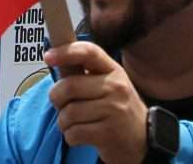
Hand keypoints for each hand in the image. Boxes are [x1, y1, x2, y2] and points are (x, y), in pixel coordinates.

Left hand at [45, 41, 147, 163]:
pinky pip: (73, 133)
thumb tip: (53, 58)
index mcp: (113, 71)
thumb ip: (83, 74)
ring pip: (68, 112)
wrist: (144, 140)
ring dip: (63, 121)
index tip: (48, 56)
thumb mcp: (107, 86)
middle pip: (69, 86)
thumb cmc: (117, 109)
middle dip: (57, 98)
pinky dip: (70, 136)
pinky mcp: (109, 134)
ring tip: (73, 123)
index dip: (66, 52)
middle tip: (62, 105)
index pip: (89, 52)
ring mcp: (114, 111)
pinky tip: (80, 135)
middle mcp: (116, 88)